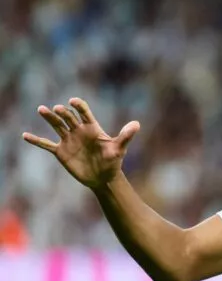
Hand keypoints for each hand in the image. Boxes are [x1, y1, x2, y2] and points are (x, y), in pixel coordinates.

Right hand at [22, 98, 139, 189]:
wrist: (104, 178)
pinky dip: (37, 141)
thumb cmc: (113, 162)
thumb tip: (137, 124)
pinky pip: (46, 144)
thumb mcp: (120, 148)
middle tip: (56, 109)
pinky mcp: (61, 152)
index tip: (73, 101)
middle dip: (63, 113)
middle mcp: (79, 131)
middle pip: (68, 117)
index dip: (79, 106)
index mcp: (92, 127)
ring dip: (49, 118)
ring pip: (57, 126)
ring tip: (41, 109)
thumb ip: (126, 136)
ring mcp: (69, 140)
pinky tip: (25, 135)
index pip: (84, 112)